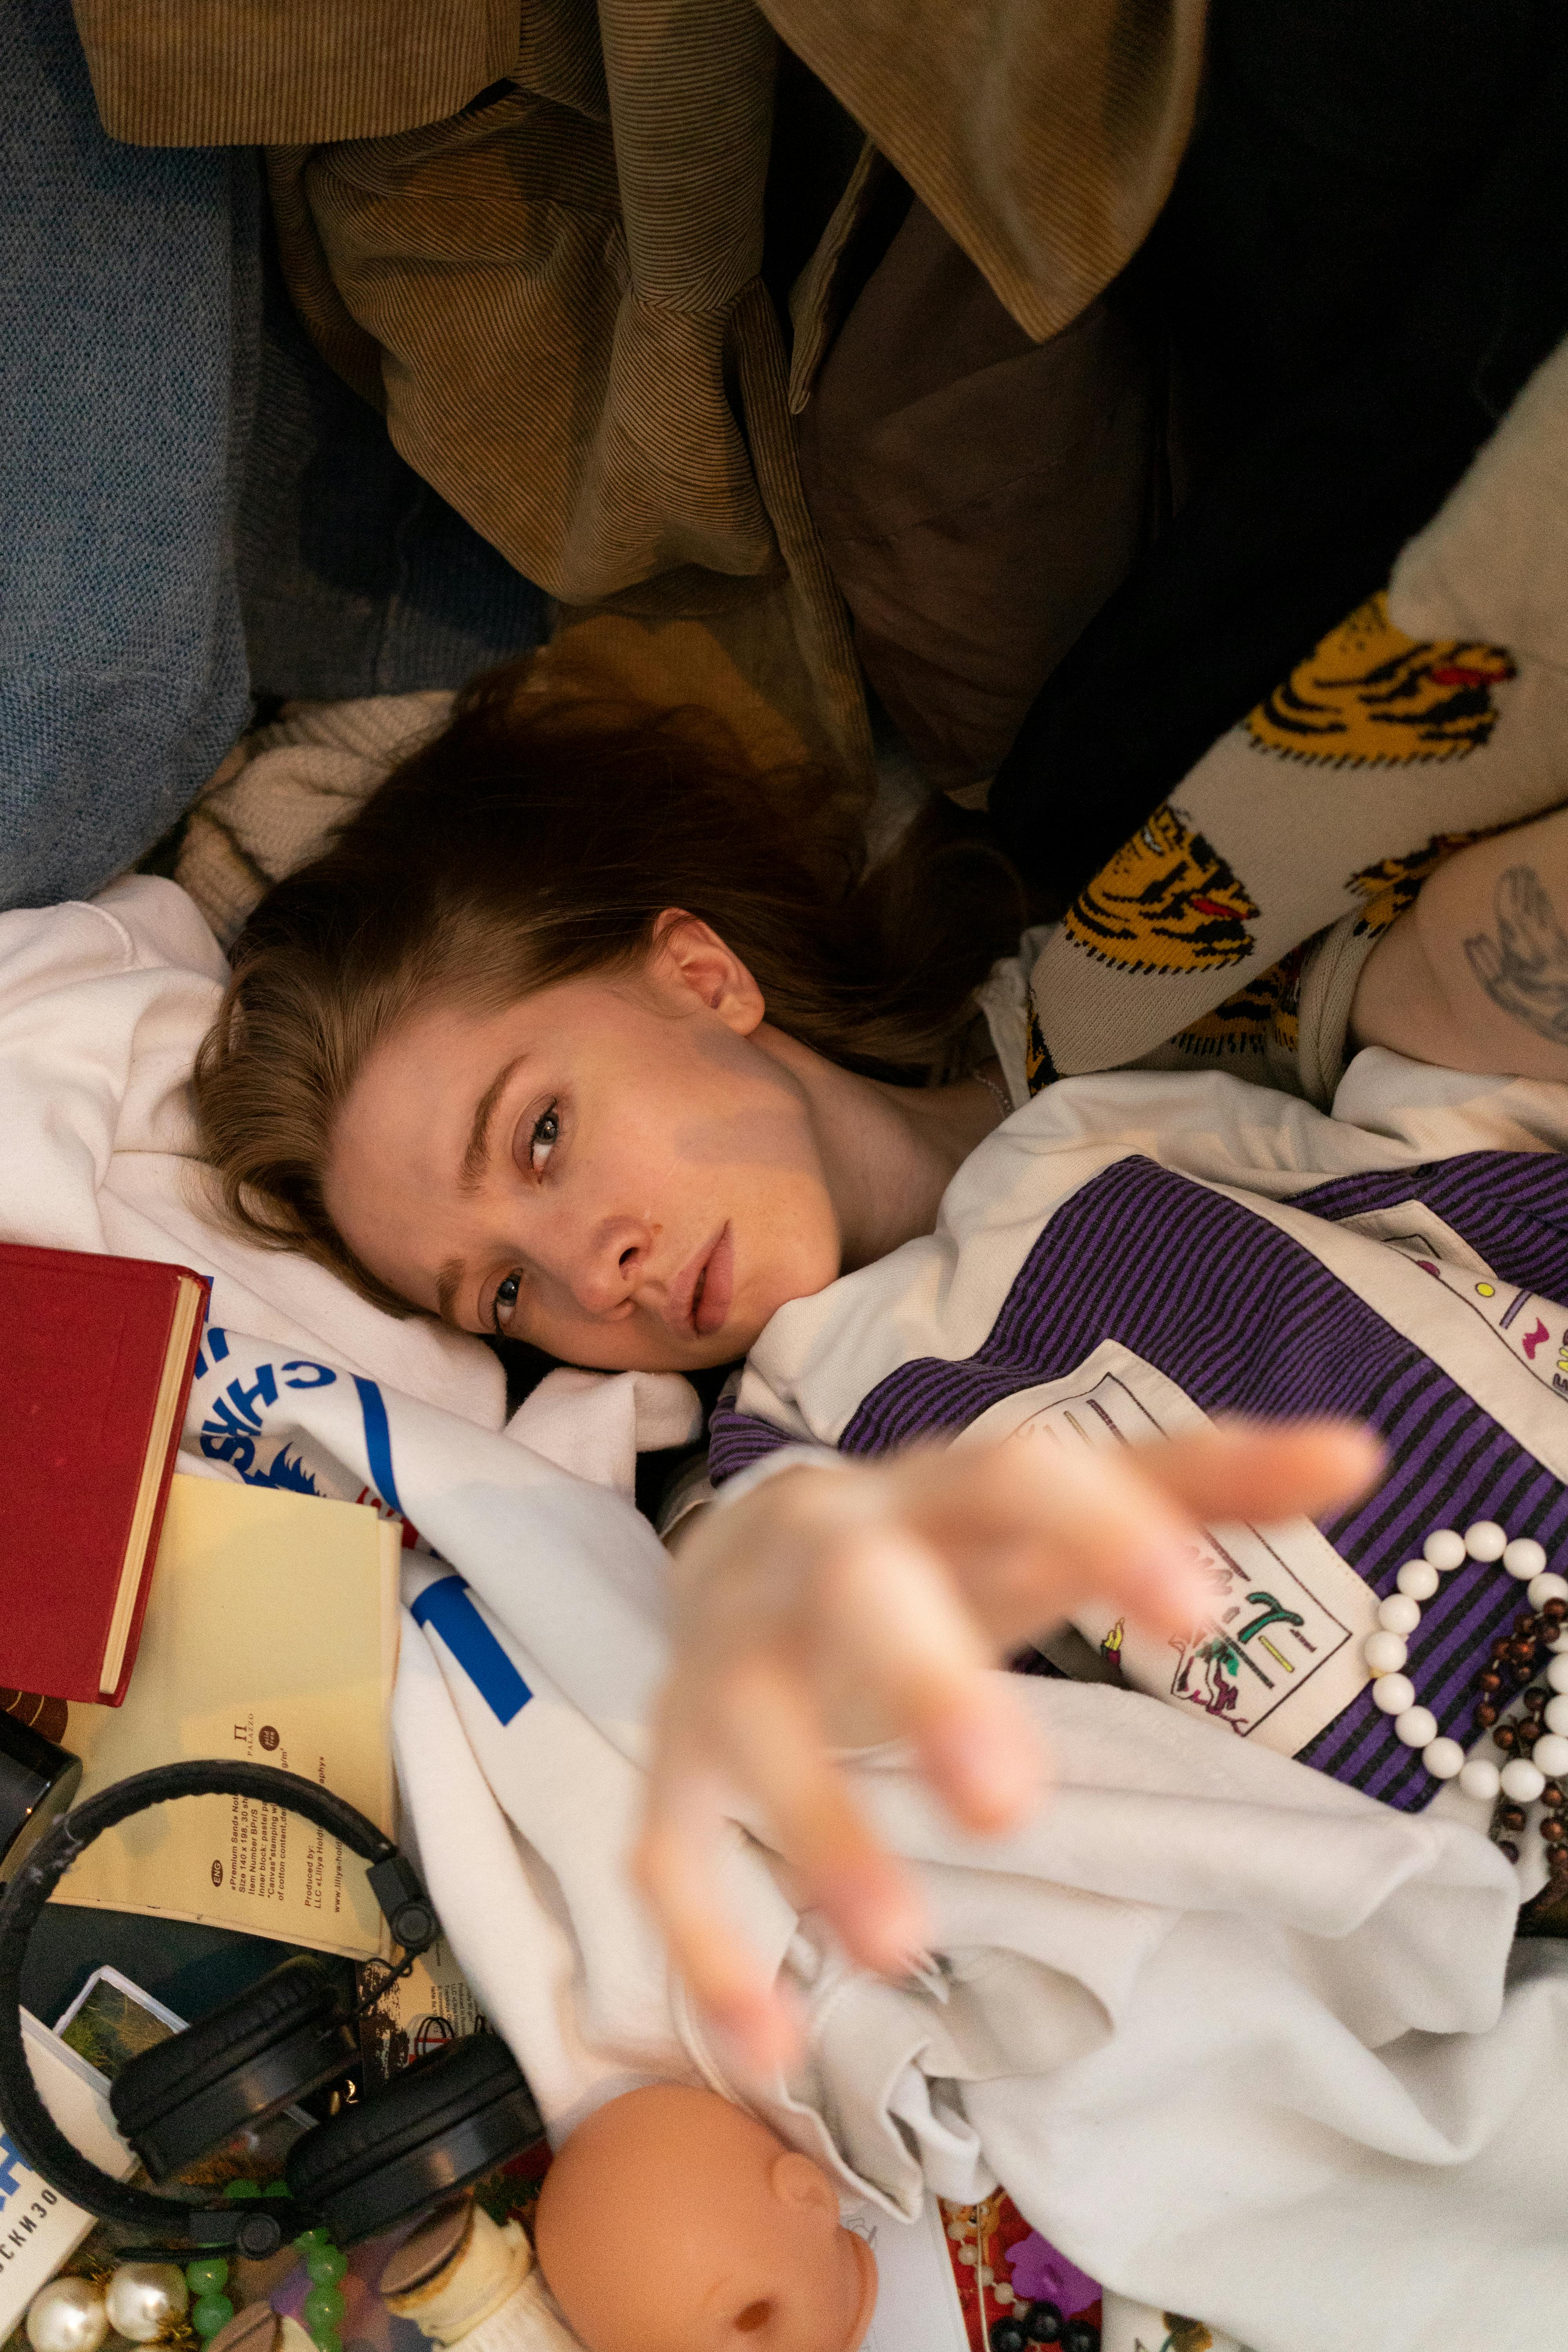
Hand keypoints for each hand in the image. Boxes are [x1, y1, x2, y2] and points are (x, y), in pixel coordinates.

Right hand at [635, 1419, 1380, 2074]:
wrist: (742, 1549)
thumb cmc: (940, 1539)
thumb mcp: (1057, 1509)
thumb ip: (1199, 1483)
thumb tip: (1361, 1454)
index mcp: (929, 1489)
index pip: (1012, 1478)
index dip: (1101, 1530)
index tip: (1205, 1612)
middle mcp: (818, 1555)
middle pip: (858, 1592)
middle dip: (924, 1683)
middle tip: (1011, 1805)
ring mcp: (731, 1654)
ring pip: (749, 1728)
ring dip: (816, 1830)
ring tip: (900, 1948)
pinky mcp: (675, 1755)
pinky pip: (665, 1844)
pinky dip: (703, 1939)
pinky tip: (767, 2047)